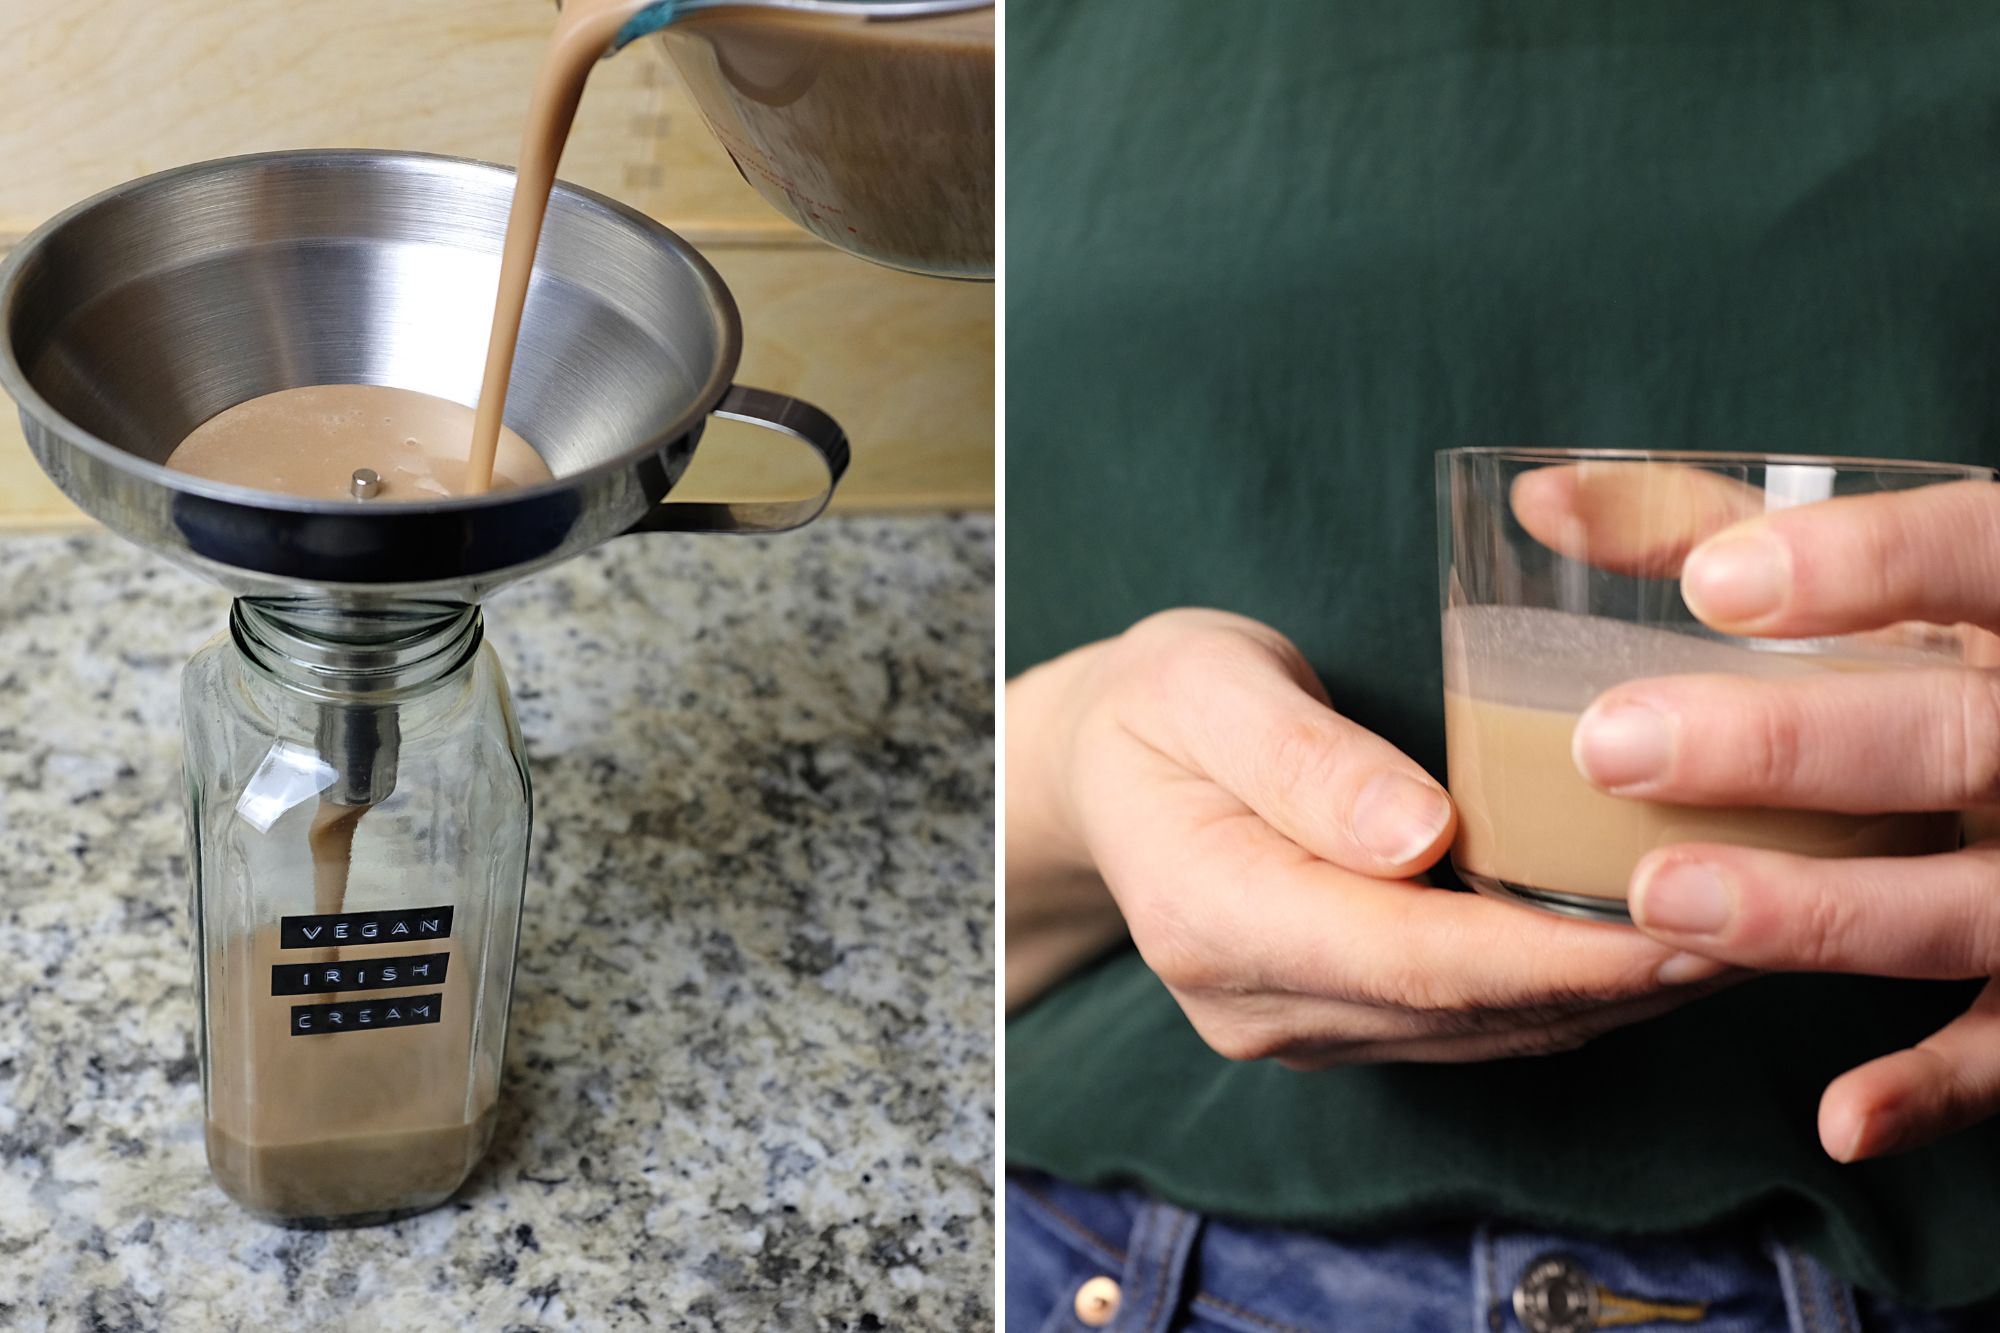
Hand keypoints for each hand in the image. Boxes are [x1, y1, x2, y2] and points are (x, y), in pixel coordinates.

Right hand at [1006, 609, 1729, 1065]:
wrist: (1103, 768)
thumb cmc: (1160, 703)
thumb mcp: (1205, 684)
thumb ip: (1303, 759)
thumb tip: (1422, 837)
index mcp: (1212, 913)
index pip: (1409, 957)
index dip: (1552, 955)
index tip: (1682, 927)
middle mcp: (1251, 999)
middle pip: (1460, 1011)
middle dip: (1613, 981)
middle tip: (1761, 921)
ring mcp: (1290, 1024)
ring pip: (1475, 1033)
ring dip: (1604, 995)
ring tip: (1733, 930)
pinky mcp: (1331, 1021)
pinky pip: (1462, 1024)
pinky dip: (1560, 990)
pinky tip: (1640, 944)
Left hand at [1568, 479, 1999, 1160]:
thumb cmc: (1942, 645)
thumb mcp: (1866, 572)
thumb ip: (1710, 528)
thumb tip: (1535, 499)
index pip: (1978, 558)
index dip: (1862, 568)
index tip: (1715, 583)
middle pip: (1951, 740)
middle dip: (1785, 748)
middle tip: (1608, 746)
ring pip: (1971, 904)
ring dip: (1816, 911)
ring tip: (1654, 901)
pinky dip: (1937, 1088)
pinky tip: (1837, 1117)